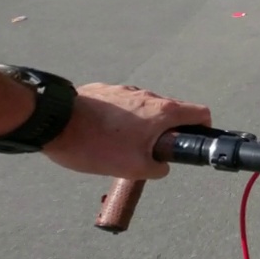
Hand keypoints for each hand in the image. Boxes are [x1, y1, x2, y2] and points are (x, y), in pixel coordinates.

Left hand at [44, 84, 210, 178]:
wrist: (55, 122)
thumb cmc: (96, 145)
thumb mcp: (134, 168)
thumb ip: (157, 168)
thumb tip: (161, 165)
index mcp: (162, 112)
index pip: (200, 112)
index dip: (203, 128)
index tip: (195, 142)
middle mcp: (147, 95)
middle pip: (171, 112)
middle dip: (168, 133)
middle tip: (152, 154)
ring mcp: (125, 90)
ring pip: (144, 110)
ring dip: (142, 127)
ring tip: (121, 148)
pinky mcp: (105, 91)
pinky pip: (122, 106)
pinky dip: (120, 121)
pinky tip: (102, 136)